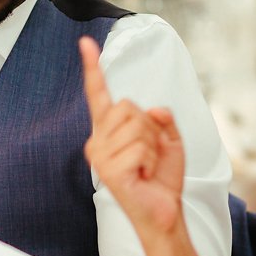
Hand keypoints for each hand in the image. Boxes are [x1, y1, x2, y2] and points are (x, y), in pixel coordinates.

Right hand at [79, 36, 184, 240]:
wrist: (165, 212)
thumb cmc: (162, 177)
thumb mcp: (170, 139)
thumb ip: (162, 118)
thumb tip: (154, 109)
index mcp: (109, 130)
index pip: (98, 94)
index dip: (92, 68)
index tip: (86, 44)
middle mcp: (98, 140)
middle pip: (128, 106)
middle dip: (150, 127)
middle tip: (149, 153)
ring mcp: (100, 155)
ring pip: (136, 126)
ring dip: (152, 146)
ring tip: (146, 167)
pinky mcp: (108, 170)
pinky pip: (139, 148)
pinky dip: (151, 160)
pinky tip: (144, 175)